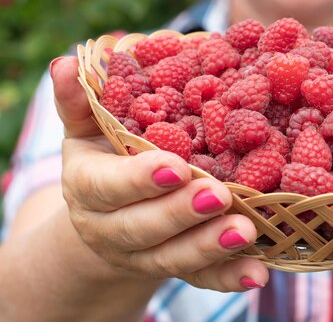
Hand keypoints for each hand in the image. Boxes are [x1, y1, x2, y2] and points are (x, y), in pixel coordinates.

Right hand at [52, 56, 267, 290]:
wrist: (108, 219)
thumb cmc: (106, 159)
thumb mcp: (88, 131)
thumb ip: (81, 102)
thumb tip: (67, 62)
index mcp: (90, 187)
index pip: (108, 187)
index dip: (139, 180)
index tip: (175, 166)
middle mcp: (112, 228)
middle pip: (143, 228)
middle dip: (181, 213)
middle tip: (220, 195)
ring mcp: (145, 255)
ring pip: (174, 258)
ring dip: (210, 247)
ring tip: (247, 231)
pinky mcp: (177, 268)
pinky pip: (202, 278)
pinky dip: (229, 276)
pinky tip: (258, 272)